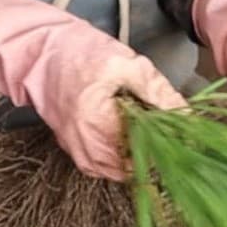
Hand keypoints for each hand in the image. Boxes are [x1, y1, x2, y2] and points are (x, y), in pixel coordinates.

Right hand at [0, 0, 187, 181]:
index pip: (144, 149)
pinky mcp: (74, 151)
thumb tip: (187, 113)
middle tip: (170, 131)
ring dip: (138, 157)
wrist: (40, 56)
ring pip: (118, 172)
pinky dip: (121, 159)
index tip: (186, 134)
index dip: (169, 144)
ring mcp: (78, 152)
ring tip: (151, 133)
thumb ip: (157, 90)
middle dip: (155, 152)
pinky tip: (130, 138)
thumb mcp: (126, 64)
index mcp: (98, 124)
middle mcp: (86, 147)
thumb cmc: (83, 54)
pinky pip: (103, 168)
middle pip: (132, 167)